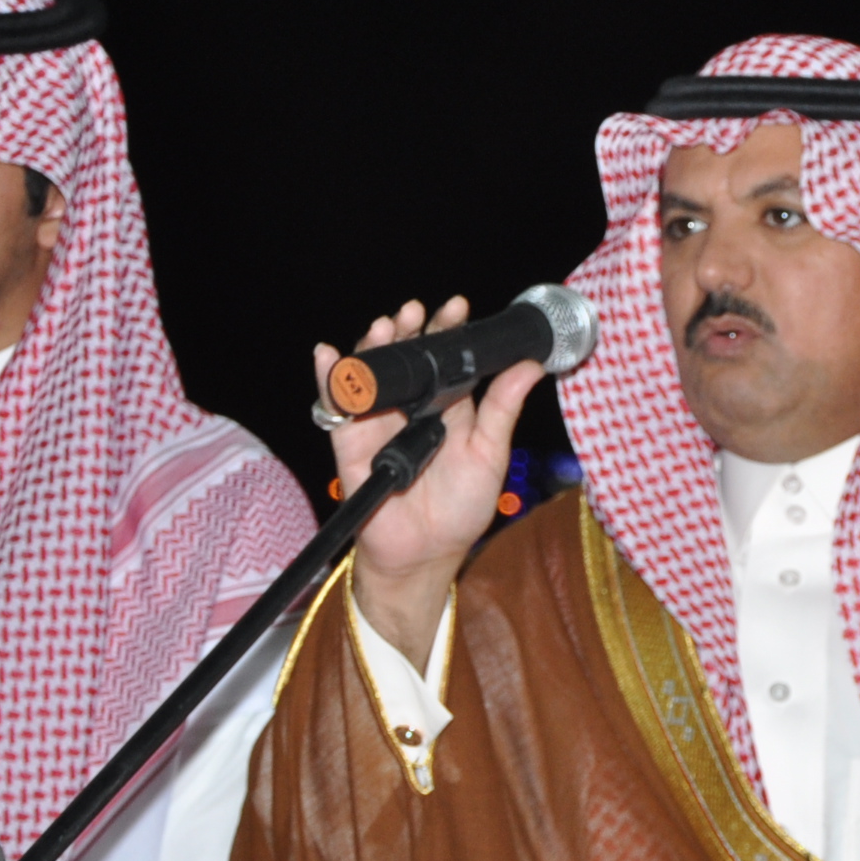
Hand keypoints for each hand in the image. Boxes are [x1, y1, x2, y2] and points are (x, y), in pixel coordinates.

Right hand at [317, 297, 544, 668]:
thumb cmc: (461, 508)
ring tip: (384, 326)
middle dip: (407, 329)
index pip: (446, 359)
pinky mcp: (350, 441)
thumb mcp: (490, 454)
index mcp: (448, 407)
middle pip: (405, 357)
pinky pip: (335, 405)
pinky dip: (328, 378)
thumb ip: (503, 410)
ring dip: (373, 345)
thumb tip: (531, 366)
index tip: (457, 307)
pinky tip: (328, 355)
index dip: (448, 331)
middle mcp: (411, 408)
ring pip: (371, 372)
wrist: (425, 553)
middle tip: (414, 311)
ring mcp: (378, 421)